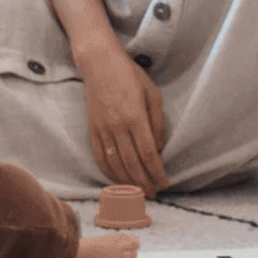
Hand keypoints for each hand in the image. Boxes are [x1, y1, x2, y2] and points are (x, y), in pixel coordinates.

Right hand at [80, 47, 169, 198]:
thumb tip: (158, 148)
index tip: (165, 183)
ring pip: (115, 164)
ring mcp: (102, 129)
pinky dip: (108, 171)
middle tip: (153, 194)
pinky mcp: (92, 129)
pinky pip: (100, 156)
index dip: (157, 172)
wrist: (99, 64)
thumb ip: (158, 123)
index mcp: (135, 117)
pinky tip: (117, 180)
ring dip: (127, 182)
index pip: (148, 153)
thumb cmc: (130, 75)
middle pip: (132, 163)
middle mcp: (118, 126)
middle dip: (144, 182)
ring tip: (137, 192)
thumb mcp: (153, 94)